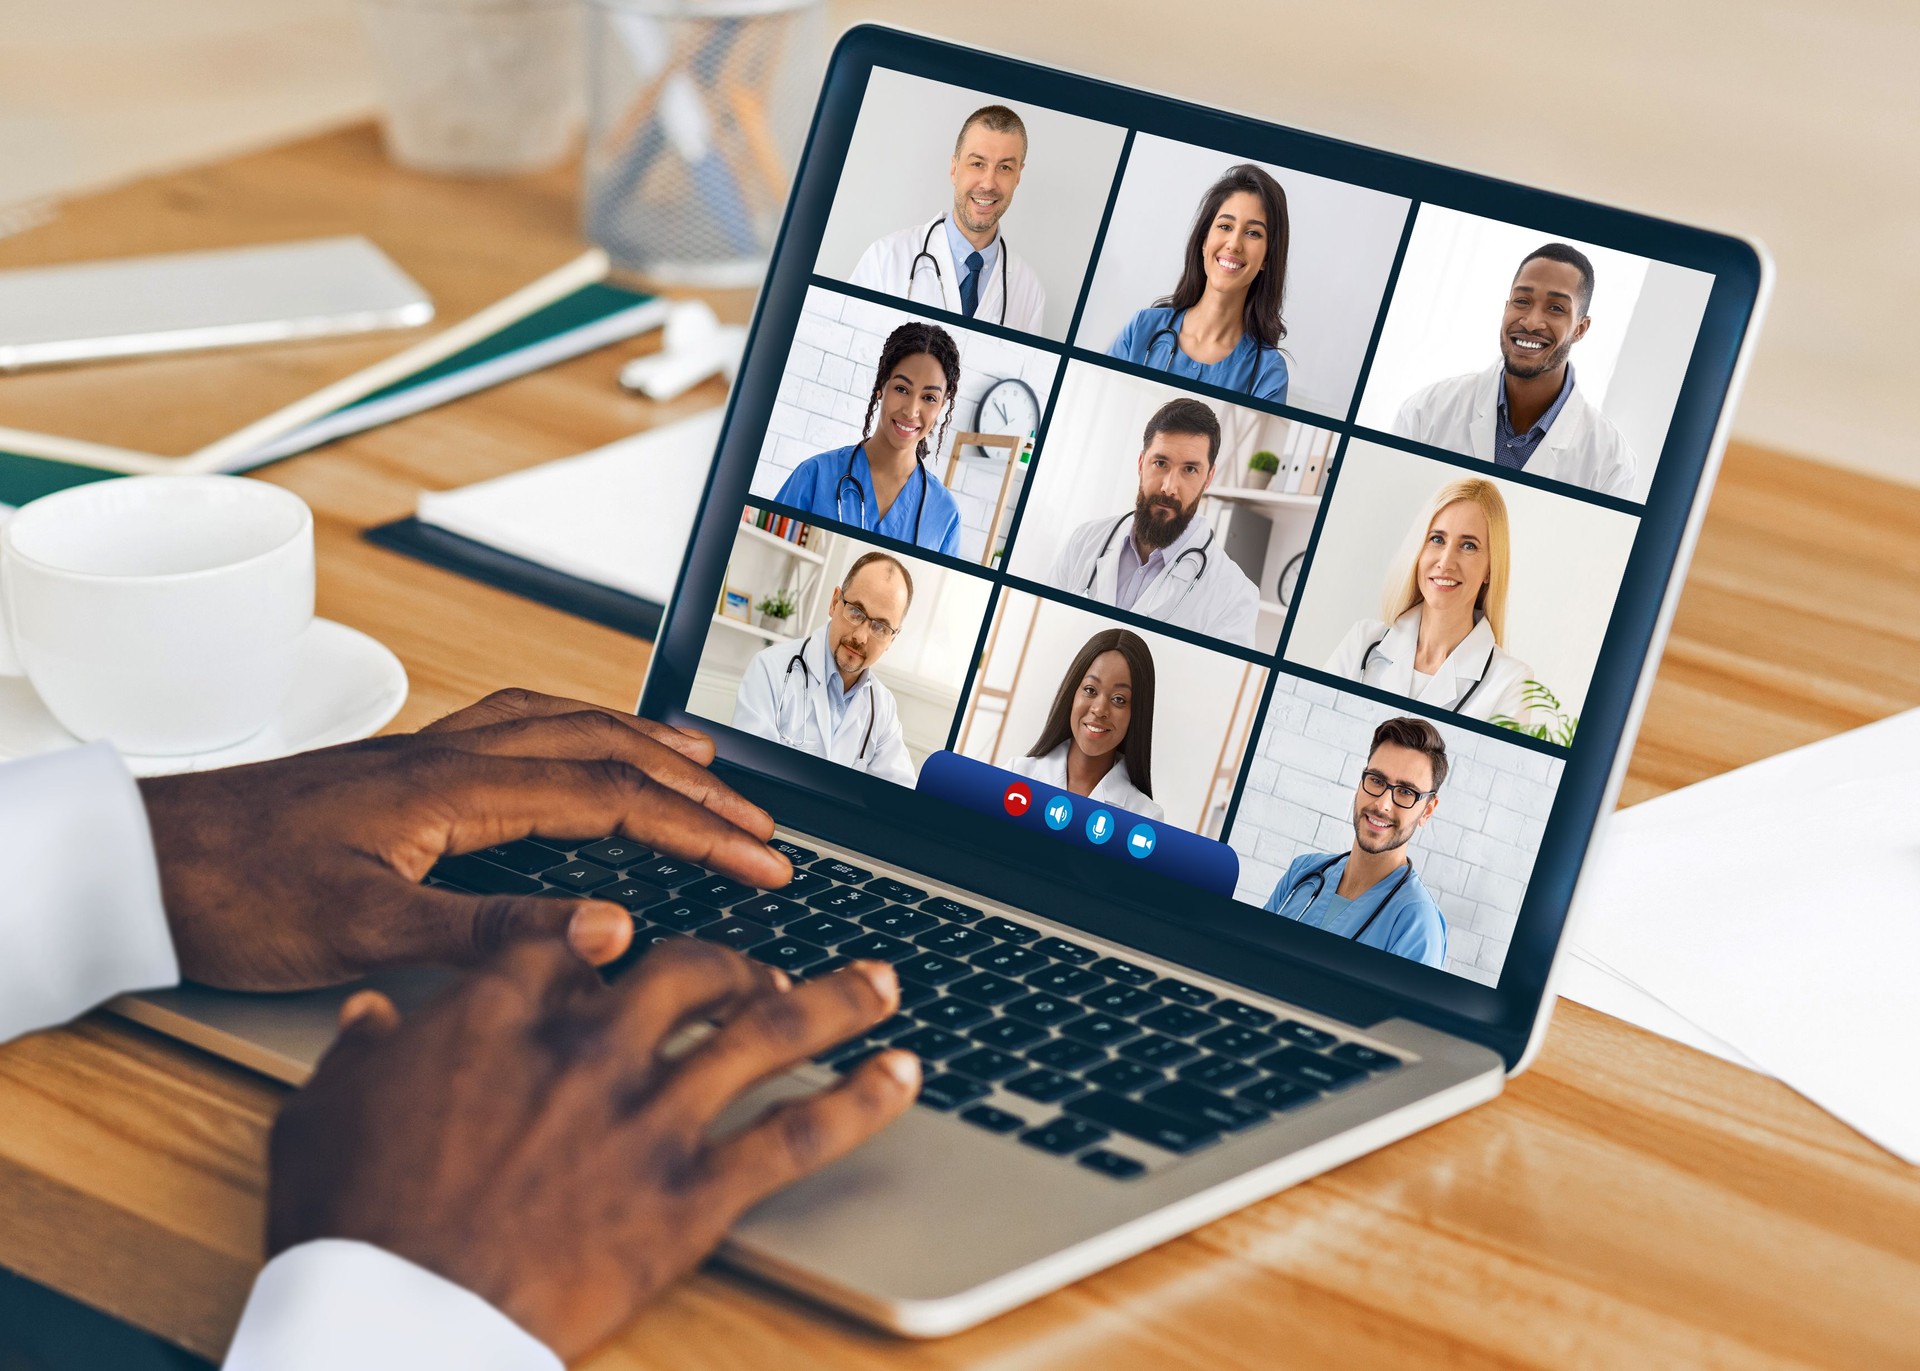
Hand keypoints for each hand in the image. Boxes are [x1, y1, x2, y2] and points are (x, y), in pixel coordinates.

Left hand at [140, 688, 790, 989]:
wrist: (144, 861)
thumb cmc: (236, 894)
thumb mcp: (365, 931)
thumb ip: (492, 931)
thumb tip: (609, 928)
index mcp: (457, 787)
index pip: (615, 797)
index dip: (702, 831)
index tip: (765, 862)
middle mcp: (452, 755)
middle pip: (606, 748)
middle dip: (698, 786)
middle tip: (762, 824)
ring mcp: (428, 754)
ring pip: (565, 724)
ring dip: (644, 743)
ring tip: (702, 762)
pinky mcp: (404, 768)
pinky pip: (518, 724)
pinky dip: (576, 730)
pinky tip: (576, 749)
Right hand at [269, 938, 918, 1360]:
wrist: (392, 1321)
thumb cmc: (350, 1225)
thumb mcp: (325, 1115)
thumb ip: (361, 1052)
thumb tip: (370, 1017)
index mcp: (502, 1013)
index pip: (574, 942)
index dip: (607, 936)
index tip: (627, 936)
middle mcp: (591, 1046)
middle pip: (686, 970)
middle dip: (733, 963)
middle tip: (762, 972)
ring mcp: (648, 1116)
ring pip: (765, 1032)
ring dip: (834, 999)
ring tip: (881, 981)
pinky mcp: (690, 1194)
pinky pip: (796, 1134)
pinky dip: (859, 1101)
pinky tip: (900, 1074)